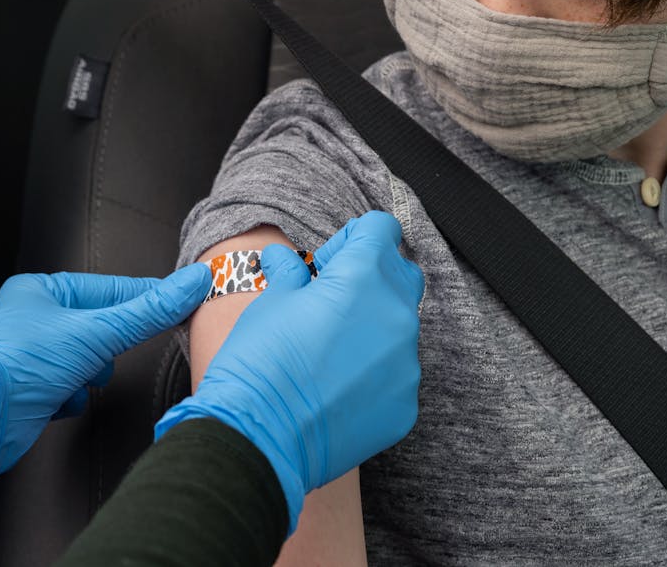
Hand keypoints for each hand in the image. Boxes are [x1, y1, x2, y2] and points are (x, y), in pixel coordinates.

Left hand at [0, 264, 210, 486]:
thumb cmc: (18, 366)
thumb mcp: (96, 333)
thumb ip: (149, 312)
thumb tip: (192, 284)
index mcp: (43, 290)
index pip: (110, 288)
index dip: (146, 296)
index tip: (183, 298)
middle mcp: (34, 319)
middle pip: (100, 328)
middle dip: (106, 347)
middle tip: (105, 352)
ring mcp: (33, 356)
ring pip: (88, 361)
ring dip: (88, 375)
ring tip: (74, 378)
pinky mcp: (33, 390)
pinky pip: (72, 389)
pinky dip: (71, 397)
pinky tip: (57, 400)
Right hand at [155, 211, 424, 530]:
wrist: (260, 437)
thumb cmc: (259, 362)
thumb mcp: (270, 302)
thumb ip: (291, 273)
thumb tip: (287, 259)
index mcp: (363, 277)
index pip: (382, 229)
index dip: (351, 239)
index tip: (327, 263)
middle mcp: (397, 315)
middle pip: (401, 274)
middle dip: (370, 277)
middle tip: (330, 299)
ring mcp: (407, 364)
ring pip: (400, 327)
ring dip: (372, 326)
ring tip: (328, 349)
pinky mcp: (406, 404)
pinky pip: (397, 373)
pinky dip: (373, 371)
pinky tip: (334, 385)